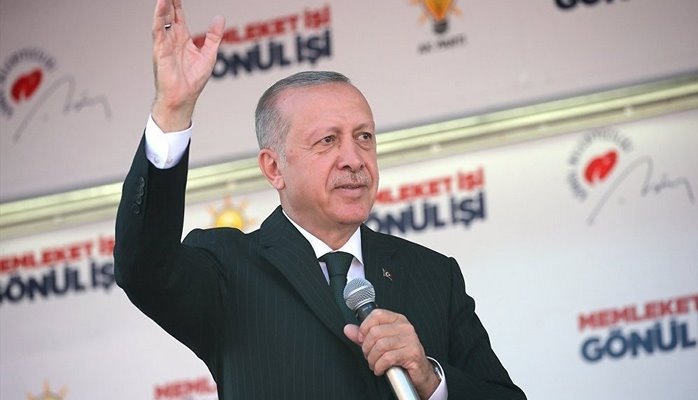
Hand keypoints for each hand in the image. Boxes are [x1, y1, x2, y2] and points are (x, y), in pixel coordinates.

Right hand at [150, 0, 224, 131]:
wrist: (183, 96)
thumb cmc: (193, 80)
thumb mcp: (209, 54)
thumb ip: (214, 36)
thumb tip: (220, 18)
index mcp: (182, 39)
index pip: (178, 16)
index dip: (177, 4)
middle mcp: (172, 39)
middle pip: (169, 14)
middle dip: (169, 1)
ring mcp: (165, 43)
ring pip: (162, 18)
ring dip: (163, 5)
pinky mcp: (160, 49)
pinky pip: (158, 29)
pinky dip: (159, 16)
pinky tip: (161, 4)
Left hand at [343, 309, 439, 398]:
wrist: (420, 372)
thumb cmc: (401, 355)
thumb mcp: (381, 342)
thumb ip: (364, 336)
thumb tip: (348, 329)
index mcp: (397, 320)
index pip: (376, 314)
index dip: (364, 328)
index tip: (362, 340)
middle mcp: (405, 327)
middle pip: (375, 332)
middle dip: (367, 348)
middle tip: (369, 356)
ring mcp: (411, 340)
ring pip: (380, 346)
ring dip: (373, 359)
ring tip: (375, 364)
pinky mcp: (413, 353)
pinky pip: (388, 358)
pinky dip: (379, 366)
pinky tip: (380, 369)